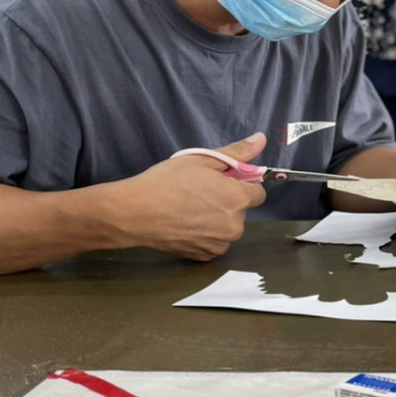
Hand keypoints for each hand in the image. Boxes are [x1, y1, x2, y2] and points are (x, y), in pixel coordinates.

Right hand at [108, 133, 267, 260]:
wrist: (135, 213)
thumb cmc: (167, 182)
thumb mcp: (201, 160)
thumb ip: (235, 152)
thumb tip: (261, 139)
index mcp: (237, 199)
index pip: (258, 192)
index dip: (241, 185)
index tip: (222, 182)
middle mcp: (234, 226)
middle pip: (241, 211)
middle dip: (227, 202)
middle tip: (200, 193)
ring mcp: (220, 244)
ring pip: (227, 228)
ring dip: (217, 220)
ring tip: (189, 210)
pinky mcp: (205, 257)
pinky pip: (214, 242)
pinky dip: (205, 235)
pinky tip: (185, 225)